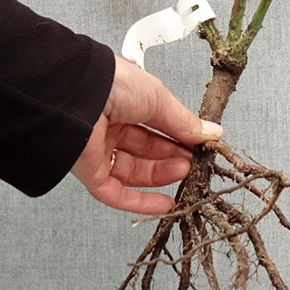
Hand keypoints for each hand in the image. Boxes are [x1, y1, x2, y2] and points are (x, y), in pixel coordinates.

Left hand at [71, 56, 222, 214]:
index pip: (156, 126)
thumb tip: (211, 134)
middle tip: (195, 161)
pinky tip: (165, 204)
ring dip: (162, 175)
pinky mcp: (88, 172)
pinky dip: (141, 202)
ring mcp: (98, 150)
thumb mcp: (158, 98)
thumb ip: (184, 122)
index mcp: (125, 103)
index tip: (201, 145)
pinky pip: (116, 193)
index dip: (179, 137)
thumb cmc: (114, 85)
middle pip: (147, 150)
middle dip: (173, 156)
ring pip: (134, 171)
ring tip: (186, 173)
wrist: (78, 95)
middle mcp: (110, 126)